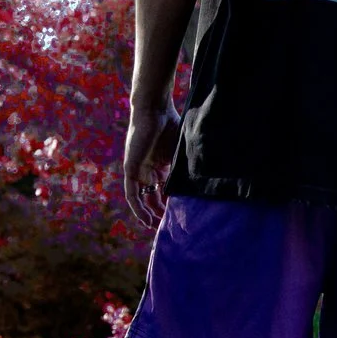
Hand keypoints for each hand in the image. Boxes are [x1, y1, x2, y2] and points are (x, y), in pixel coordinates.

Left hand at [122, 101, 181, 229]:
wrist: (155, 110)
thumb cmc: (171, 124)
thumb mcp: (181, 152)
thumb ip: (187, 168)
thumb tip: (206, 183)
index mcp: (160, 165)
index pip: (164, 190)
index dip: (169, 204)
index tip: (179, 217)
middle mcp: (148, 169)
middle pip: (152, 197)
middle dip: (159, 213)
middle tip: (168, 227)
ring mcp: (138, 169)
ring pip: (141, 198)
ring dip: (147, 214)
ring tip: (156, 228)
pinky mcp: (130, 168)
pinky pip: (132, 193)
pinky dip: (138, 207)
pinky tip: (145, 219)